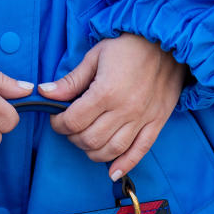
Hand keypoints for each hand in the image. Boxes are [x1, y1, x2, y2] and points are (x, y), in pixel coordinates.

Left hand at [38, 34, 185, 180]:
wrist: (168, 40)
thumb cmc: (129, 45)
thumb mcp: (95, 56)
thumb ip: (71, 80)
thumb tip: (45, 93)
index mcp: (106, 91)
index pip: (74, 121)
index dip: (59, 124)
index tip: (57, 119)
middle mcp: (125, 109)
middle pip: (90, 139)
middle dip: (73, 138)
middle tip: (71, 128)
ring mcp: (142, 118)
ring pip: (111, 150)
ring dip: (93, 151)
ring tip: (87, 141)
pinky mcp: (157, 122)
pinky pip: (140, 151)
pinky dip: (125, 165)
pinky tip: (113, 172)